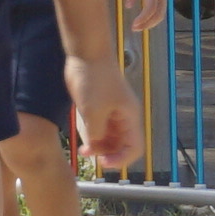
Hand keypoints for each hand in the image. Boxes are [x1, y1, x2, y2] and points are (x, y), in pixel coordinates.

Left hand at [64, 49, 141, 175]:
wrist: (85, 54)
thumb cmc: (93, 80)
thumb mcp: (93, 112)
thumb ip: (96, 134)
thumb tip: (95, 147)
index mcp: (129, 117)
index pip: (135, 147)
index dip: (122, 159)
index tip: (103, 162)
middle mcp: (123, 117)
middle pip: (120, 145)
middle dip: (105, 153)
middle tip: (87, 154)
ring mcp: (111, 112)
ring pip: (108, 138)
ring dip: (96, 145)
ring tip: (81, 148)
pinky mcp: (98, 107)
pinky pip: (97, 128)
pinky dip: (90, 134)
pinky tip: (80, 132)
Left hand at [119, 0, 165, 39]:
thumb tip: (128, 6)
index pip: (150, 9)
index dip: (142, 19)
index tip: (133, 25)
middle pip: (158, 15)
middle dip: (147, 24)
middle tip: (134, 28)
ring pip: (161, 14)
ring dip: (151, 23)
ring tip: (138, 26)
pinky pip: (161, 10)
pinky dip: (154, 17)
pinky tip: (144, 19)